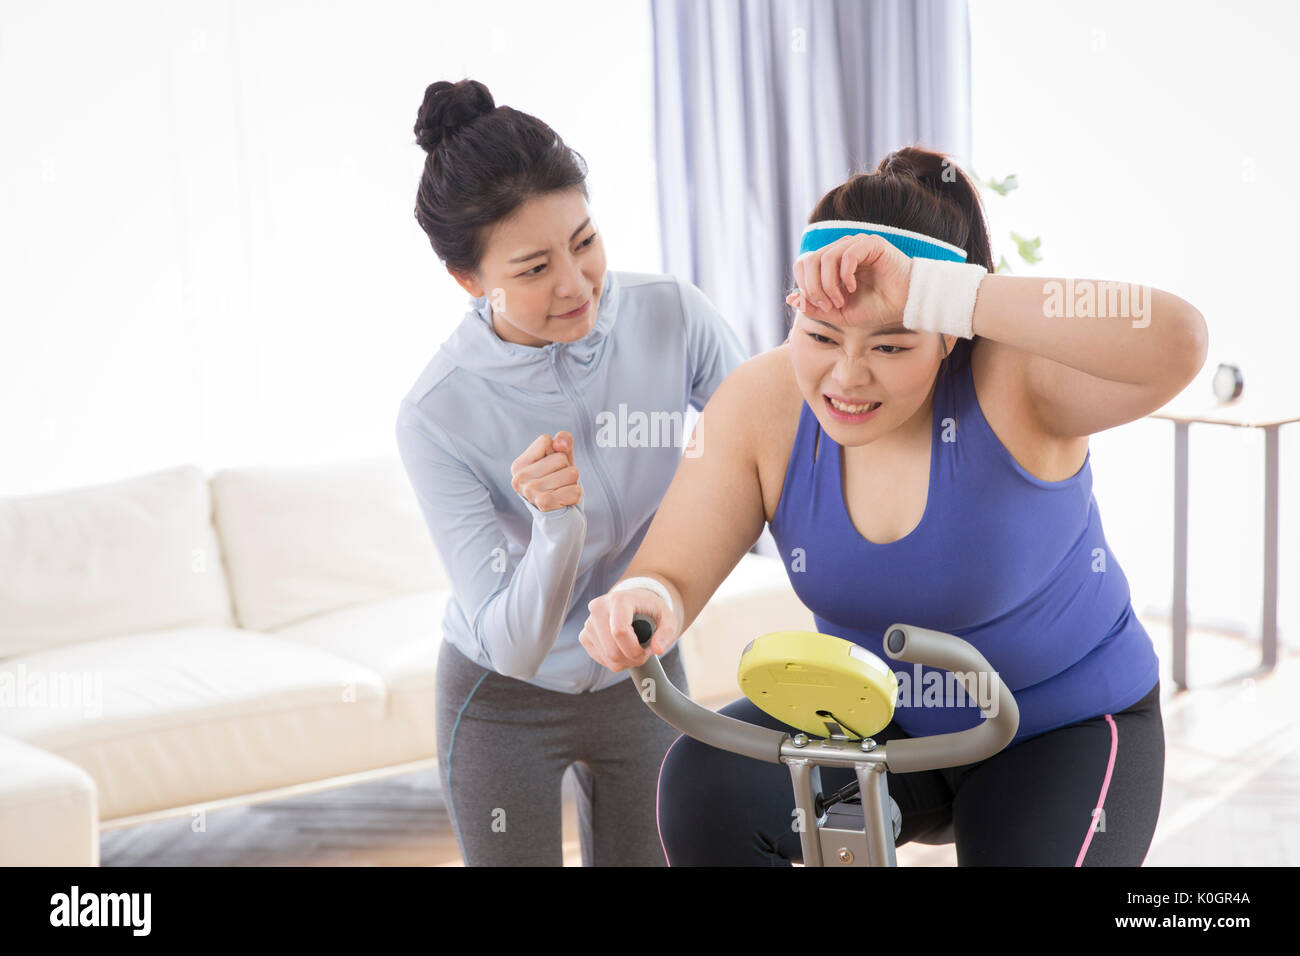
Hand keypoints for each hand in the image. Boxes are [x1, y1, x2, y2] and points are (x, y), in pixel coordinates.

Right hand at [510, 430, 581, 511]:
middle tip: (558, 481)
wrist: (558, 513)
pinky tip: (565, 499)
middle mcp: (519, 478)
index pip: (545, 441)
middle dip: (566, 468)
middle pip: (560, 458)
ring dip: (572, 482)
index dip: (555, 451)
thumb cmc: (557, 479)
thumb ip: (562, 440)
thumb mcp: (560, 455)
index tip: (550, 467)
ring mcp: (530, 492)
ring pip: (571, 473)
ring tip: (561, 489)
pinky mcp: (544, 504)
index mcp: (519, 465)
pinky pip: (575, 490)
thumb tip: (561, 446)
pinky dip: (576, 494)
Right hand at [580, 587, 678, 671]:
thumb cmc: (650, 609)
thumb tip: (658, 650)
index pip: (620, 632)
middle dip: (632, 658)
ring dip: (625, 661)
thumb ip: (666, 633)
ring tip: (634, 648)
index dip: (635, 649)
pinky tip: (623, 649)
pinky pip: (601, 659)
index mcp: (618, 600)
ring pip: (607, 658)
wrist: (633, 602)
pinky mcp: (584, 636)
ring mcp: (589, 623)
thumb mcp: (667, 617)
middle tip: (644, 652)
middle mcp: (598, 609)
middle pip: (612, 650)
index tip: (647, 651)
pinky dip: (615, 661)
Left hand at [788, 233, 913, 328]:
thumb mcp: (839, 313)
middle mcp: (840, 250)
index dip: (805, 286)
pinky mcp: (871, 244)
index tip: (821, 306)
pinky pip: (847, 255)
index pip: (802, 265)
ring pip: (825, 258)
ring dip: (829, 285)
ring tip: (841, 300)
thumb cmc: (875, 307)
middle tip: (829, 305)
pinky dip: (845, 275)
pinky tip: (853, 288)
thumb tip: (791, 298)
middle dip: (813, 288)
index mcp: (830, 264)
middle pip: (809, 261)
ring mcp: (855, 245)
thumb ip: (815, 307)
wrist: (906, 304)